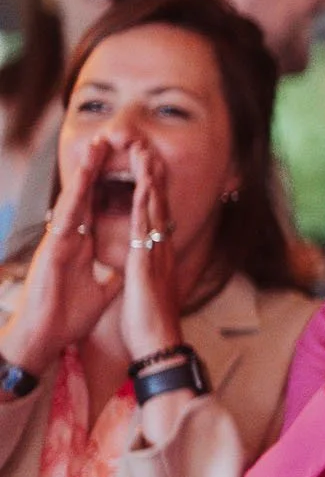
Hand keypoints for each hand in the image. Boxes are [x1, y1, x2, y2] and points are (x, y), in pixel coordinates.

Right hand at [0, 135, 122, 373]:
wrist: (47, 337)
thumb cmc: (67, 316)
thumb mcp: (101, 291)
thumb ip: (111, 276)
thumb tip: (125, 269)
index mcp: (82, 244)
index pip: (98, 207)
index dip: (111, 185)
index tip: (126, 163)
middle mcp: (70, 238)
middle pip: (86, 197)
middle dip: (97, 169)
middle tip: (110, 139)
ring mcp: (59, 243)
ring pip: (74, 202)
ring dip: (84, 176)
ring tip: (96, 149)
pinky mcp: (51, 253)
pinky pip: (65, 224)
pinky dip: (73, 204)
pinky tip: (81, 187)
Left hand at [118, 141, 182, 362]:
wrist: (158, 343)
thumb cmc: (150, 323)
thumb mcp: (149, 291)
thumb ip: (150, 272)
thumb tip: (148, 263)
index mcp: (159, 255)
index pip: (156, 214)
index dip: (152, 188)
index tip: (147, 164)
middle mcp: (162, 249)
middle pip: (159, 203)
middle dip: (152, 174)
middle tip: (147, 145)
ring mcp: (157, 253)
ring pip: (154, 208)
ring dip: (150, 178)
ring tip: (145, 152)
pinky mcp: (147, 261)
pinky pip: (146, 226)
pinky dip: (145, 204)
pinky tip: (143, 186)